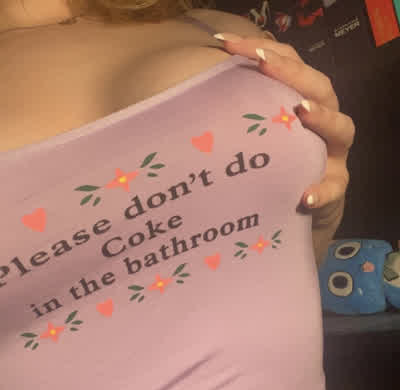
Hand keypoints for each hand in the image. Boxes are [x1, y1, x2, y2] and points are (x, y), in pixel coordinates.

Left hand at [214, 33, 354, 225]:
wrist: (284, 214)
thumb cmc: (260, 168)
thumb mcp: (245, 138)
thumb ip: (230, 117)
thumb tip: (182, 99)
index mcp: (297, 102)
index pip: (288, 64)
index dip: (260, 48)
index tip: (225, 43)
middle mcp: (320, 123)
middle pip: (319, 87)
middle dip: (292, 72)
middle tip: (263, 63)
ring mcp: (331, 154)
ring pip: (341, 128)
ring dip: (323, 117)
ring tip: (301, 111)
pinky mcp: (334, 188)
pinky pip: (335, 188)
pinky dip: (323, 190)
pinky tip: (305, 195)